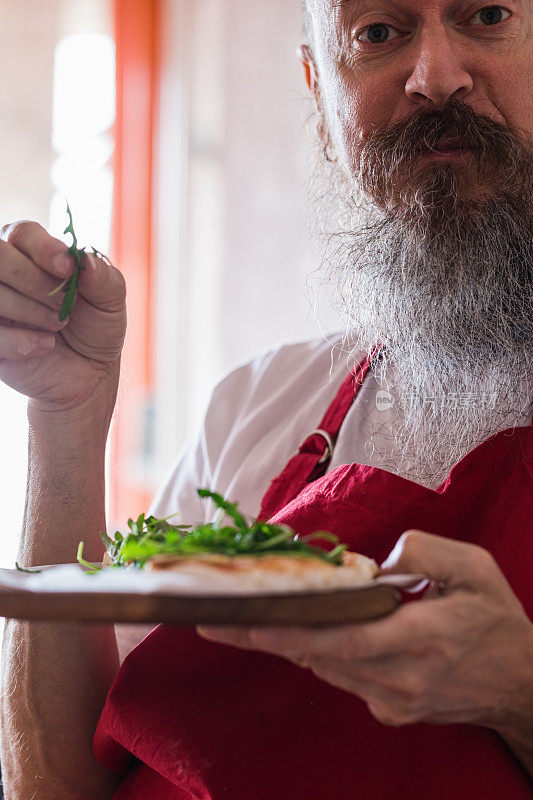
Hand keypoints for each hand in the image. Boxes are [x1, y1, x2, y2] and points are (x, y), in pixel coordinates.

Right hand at [0, 220, 125, 411]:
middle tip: (63, 304)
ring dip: (28, 309)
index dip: (43, 248)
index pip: (23, 233)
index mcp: (32, 253)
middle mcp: (5, 274)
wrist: (88, 373)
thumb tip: (86, 261)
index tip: (67, 268)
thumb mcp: (110, 301)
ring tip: (58, 325)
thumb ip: (102, 278)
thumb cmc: (96, 327)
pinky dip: (19, 341)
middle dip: (32, 279)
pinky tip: (44, 345)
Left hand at [198, 531, 532, 732]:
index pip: (342, 639)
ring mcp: (392, 701)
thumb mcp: (474, 567)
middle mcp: (400, 679)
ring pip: (323, 666)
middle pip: (317, 655)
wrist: (521, 683)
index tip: (244, 621)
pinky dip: (316, 651)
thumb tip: (374, 562)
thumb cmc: (497, 618)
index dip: (289, 631)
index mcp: (421, 639)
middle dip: (262, 635)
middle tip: (211, 617)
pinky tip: (299, 629)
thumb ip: (423, 551)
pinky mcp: (390, 710)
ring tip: (238, 617)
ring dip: (285, 640)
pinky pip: (340, 675)